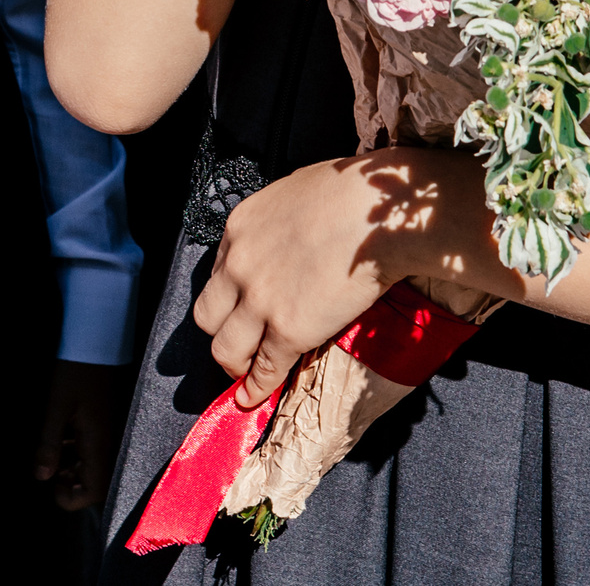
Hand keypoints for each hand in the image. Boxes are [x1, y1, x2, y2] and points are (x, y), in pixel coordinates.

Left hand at [33, 358, 136, 510]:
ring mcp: (107, 434)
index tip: (52, 483)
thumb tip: (42, 477)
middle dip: (72, 486)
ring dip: (73, 471)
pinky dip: (76, 455)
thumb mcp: (56, 409)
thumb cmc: (76, 374)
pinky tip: (62, 439)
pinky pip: (93, 452)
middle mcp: (108, 443)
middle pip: (96, 484)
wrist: (95, 346)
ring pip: (94, 469)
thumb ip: (49, 445)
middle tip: (50, 470)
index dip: (72, 498)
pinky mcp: (103, 425)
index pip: (95, 491)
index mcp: (98, 444)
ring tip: (53, 457)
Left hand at [192, 149, 468, 404]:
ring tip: (246, 375)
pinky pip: (263, 370)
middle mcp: (239, 266)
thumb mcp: (297, 194)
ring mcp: (260, 301)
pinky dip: (256, 390)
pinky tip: (255, 398)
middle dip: (222, 332)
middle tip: (240, 342)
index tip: (240, 307)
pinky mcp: (289, 331)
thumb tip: (291, 240)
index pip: (218, 274)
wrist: (381, 213)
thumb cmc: (354, 191)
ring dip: (236, 365)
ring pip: (226, 349)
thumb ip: (280, 223)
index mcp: (240, 228)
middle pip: (208, 315)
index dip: (230, 296)